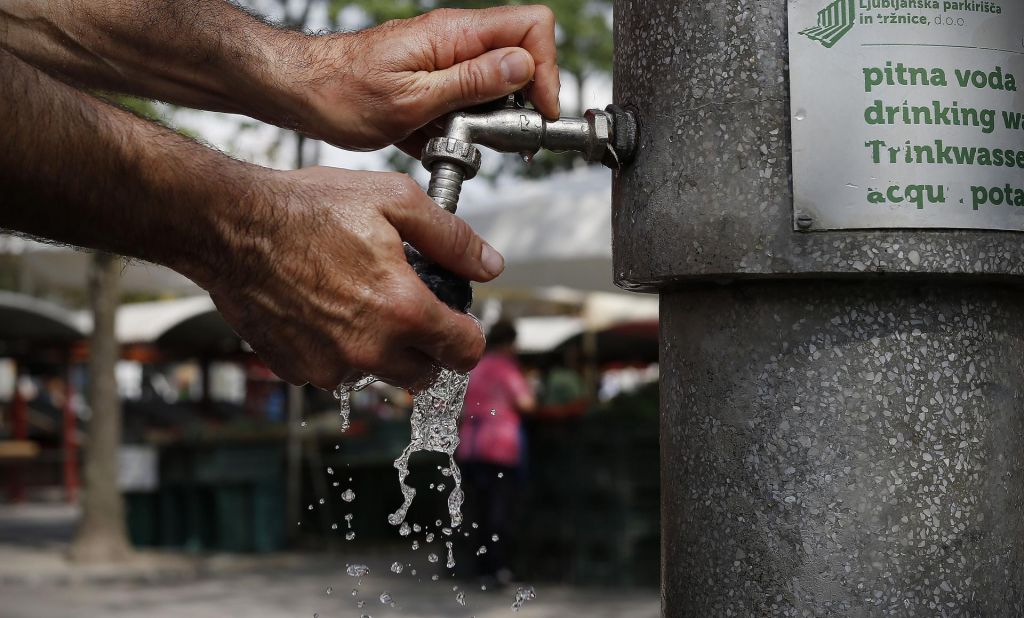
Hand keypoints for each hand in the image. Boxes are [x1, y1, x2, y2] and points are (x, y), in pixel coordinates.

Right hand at [204, 166, 503, 388]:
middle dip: (426, 346)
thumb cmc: (308, 208)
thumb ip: (452, 239)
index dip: (467, 333)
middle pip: (425, 374)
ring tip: (358, 301)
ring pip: (379, 375)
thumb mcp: (394, 201)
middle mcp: (370, 350)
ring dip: (381, 350)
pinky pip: (335, 372)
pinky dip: (338, 351)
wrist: (231, 226)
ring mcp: (330, 366)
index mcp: (403, 310)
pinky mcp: (297, 371)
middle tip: (408, 307)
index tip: (456, 319)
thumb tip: (490, 265)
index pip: (465, 352)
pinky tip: (323, 310)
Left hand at [292, 6, 559, 155]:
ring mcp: (446, 58)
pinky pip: (468, 97)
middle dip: (523, 100)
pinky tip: (444, 139)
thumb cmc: (344, 94)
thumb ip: (473, 82)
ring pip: (497, 82)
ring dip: (492, 117)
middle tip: (505, 135)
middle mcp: (455, 40)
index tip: (537, 110)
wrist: (304, 94)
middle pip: (521, 56)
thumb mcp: (414, 99)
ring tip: (467, 139)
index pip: (531, 27)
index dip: (545, 69)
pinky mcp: (434, 77)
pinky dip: (465, 123)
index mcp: (454, 35)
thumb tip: (522, 66)